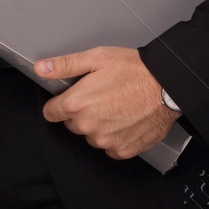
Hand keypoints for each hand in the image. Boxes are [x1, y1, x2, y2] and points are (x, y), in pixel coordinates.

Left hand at [37, 47, 179, 158]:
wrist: (168, 85)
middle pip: (72, 124)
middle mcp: (89, 126)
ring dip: (99, 125)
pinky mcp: (123, 150)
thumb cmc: (134, 69)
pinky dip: (115, 136)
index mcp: (78, 104)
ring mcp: (106, 141)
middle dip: (82, 112)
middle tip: (102, 95)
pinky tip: (126, 119)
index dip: (60, 103)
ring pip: (91, 136)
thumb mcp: (97, 58)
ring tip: (117, 106)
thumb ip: (65, 65)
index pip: (51, 113)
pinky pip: (110, 147)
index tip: (71, 97)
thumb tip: (41, 68)